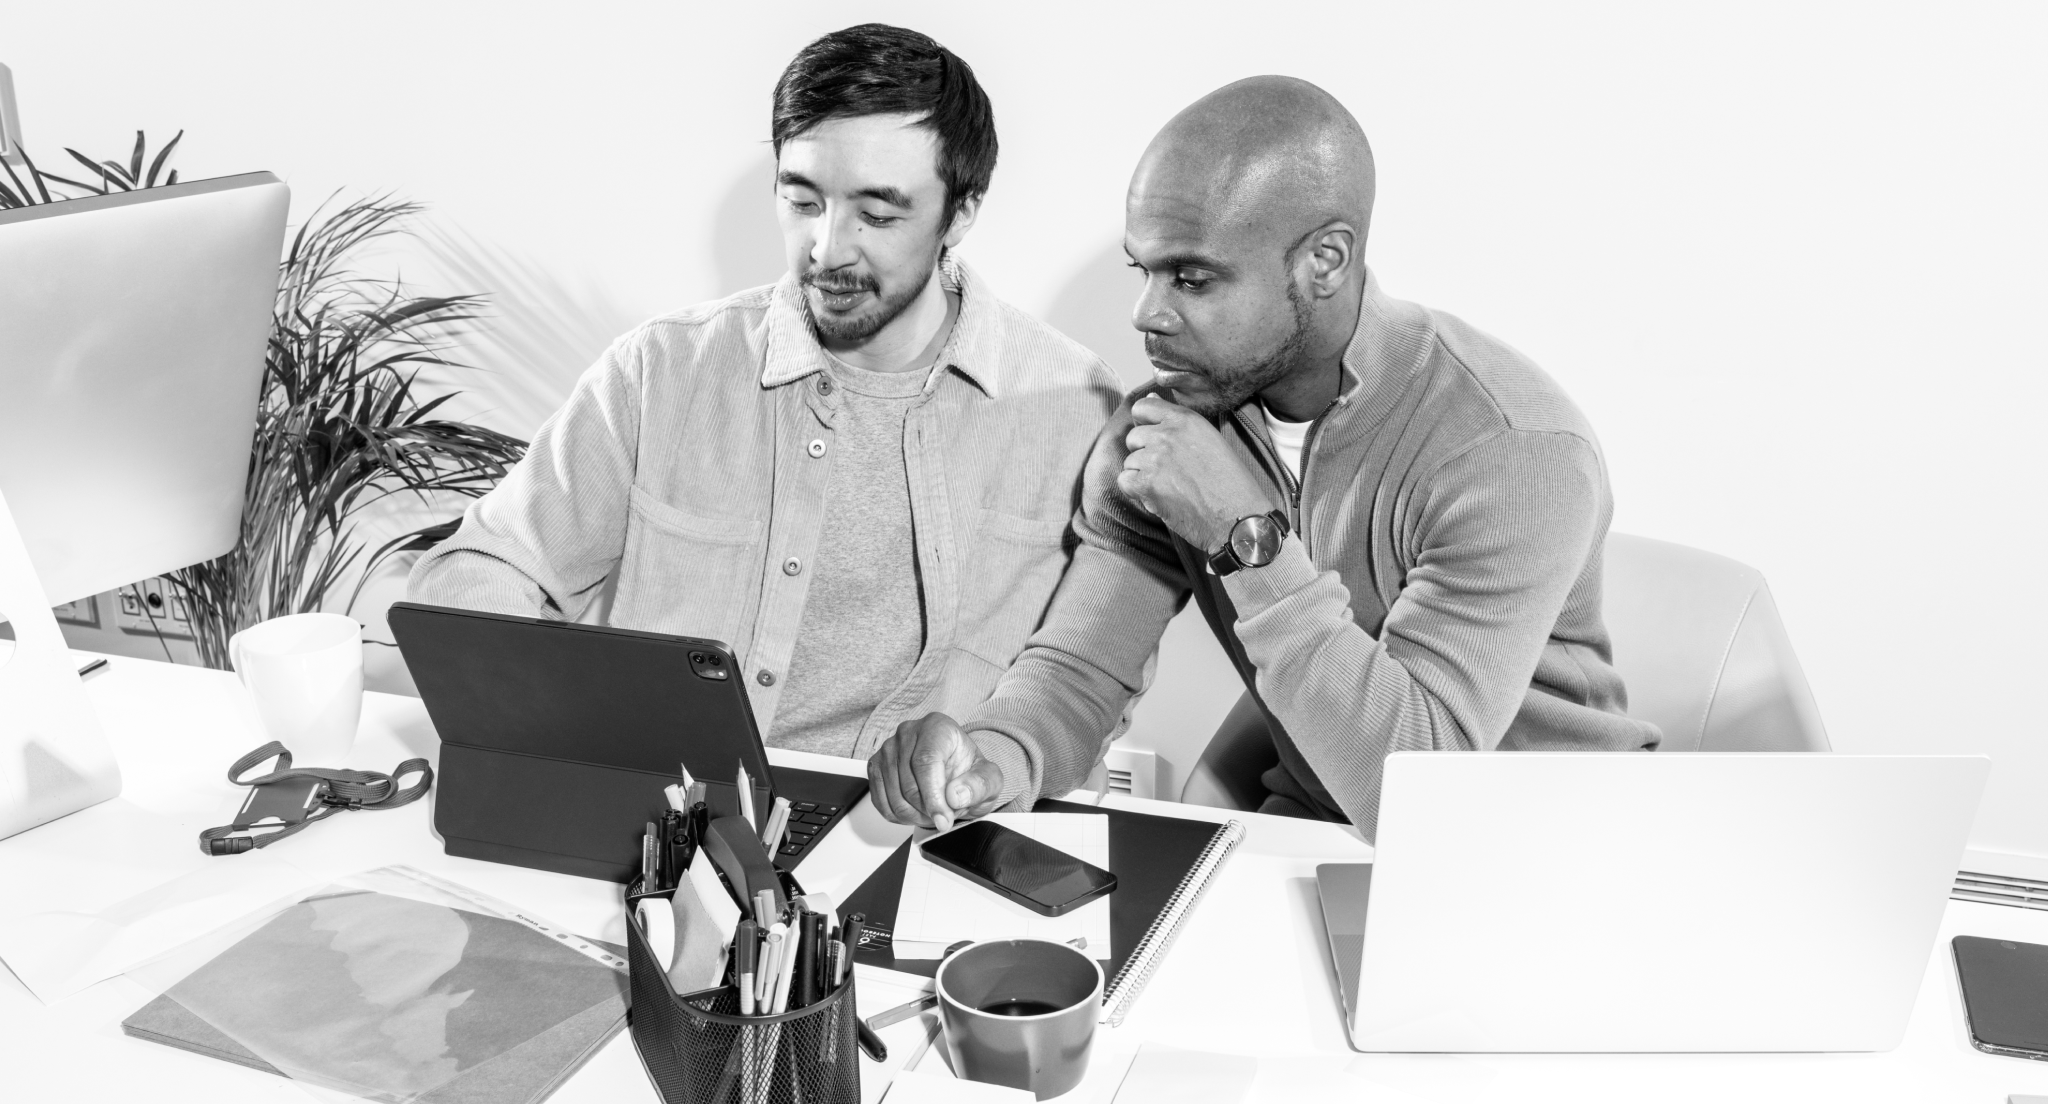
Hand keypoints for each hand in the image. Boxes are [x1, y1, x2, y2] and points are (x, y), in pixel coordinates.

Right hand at [867, 713, 1007, 831]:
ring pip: (894, 797)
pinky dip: (899, 816)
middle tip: (945, 817)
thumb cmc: (969, 772)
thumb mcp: (990, 780)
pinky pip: (881, 802)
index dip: (933, 796)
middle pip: (909, 784)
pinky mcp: (876, 767)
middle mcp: (908, 733)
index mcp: (937, 727)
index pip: (926, 762)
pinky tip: (916, 811)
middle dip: (928, 810)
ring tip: (934, 811)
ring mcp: (888, 749)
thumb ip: (980, 785)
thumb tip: (955, 796)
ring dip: (915, 816)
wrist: (955, 774)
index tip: (943, 819)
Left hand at [1117, 393, 1273, 550]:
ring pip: (1130, 461)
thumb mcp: (1208, 439)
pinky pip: (1125, 481)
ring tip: (1171, 487)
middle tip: (1170, 472)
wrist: (1238, 517)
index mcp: (1186, 419)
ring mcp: (1155, 458)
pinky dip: (1137, 492)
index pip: (1143, 407)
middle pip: (1134, 437)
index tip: (1154, 439)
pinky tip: (1161, 498)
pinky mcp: (1146, 483)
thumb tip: (1150, 398)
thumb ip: (1176, 421)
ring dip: (1143, 475)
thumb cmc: (1229, 482)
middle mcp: (1168, 434)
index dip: (1144, 423)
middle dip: (1145, 454)